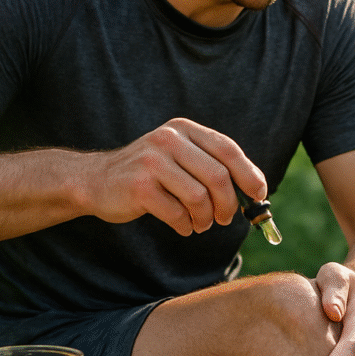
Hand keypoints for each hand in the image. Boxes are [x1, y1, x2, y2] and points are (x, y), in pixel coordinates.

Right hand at [84, 118, 265, 236]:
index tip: (259, 193)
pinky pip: (177, 213)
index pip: (227, 149)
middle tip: (226, 219)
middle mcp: (169, 139)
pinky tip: (181, 226)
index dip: (248, 173)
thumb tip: (256, 190)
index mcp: (183, 129)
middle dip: (229, 204)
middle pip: (218, 176)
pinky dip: (185, 226)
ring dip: (205, 219)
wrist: (96, 180)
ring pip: (199, 197)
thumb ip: (210, 166)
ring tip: (199, 224)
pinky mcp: (139, 186)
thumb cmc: (148, 174)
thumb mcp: (178, 157)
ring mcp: (152, 161)